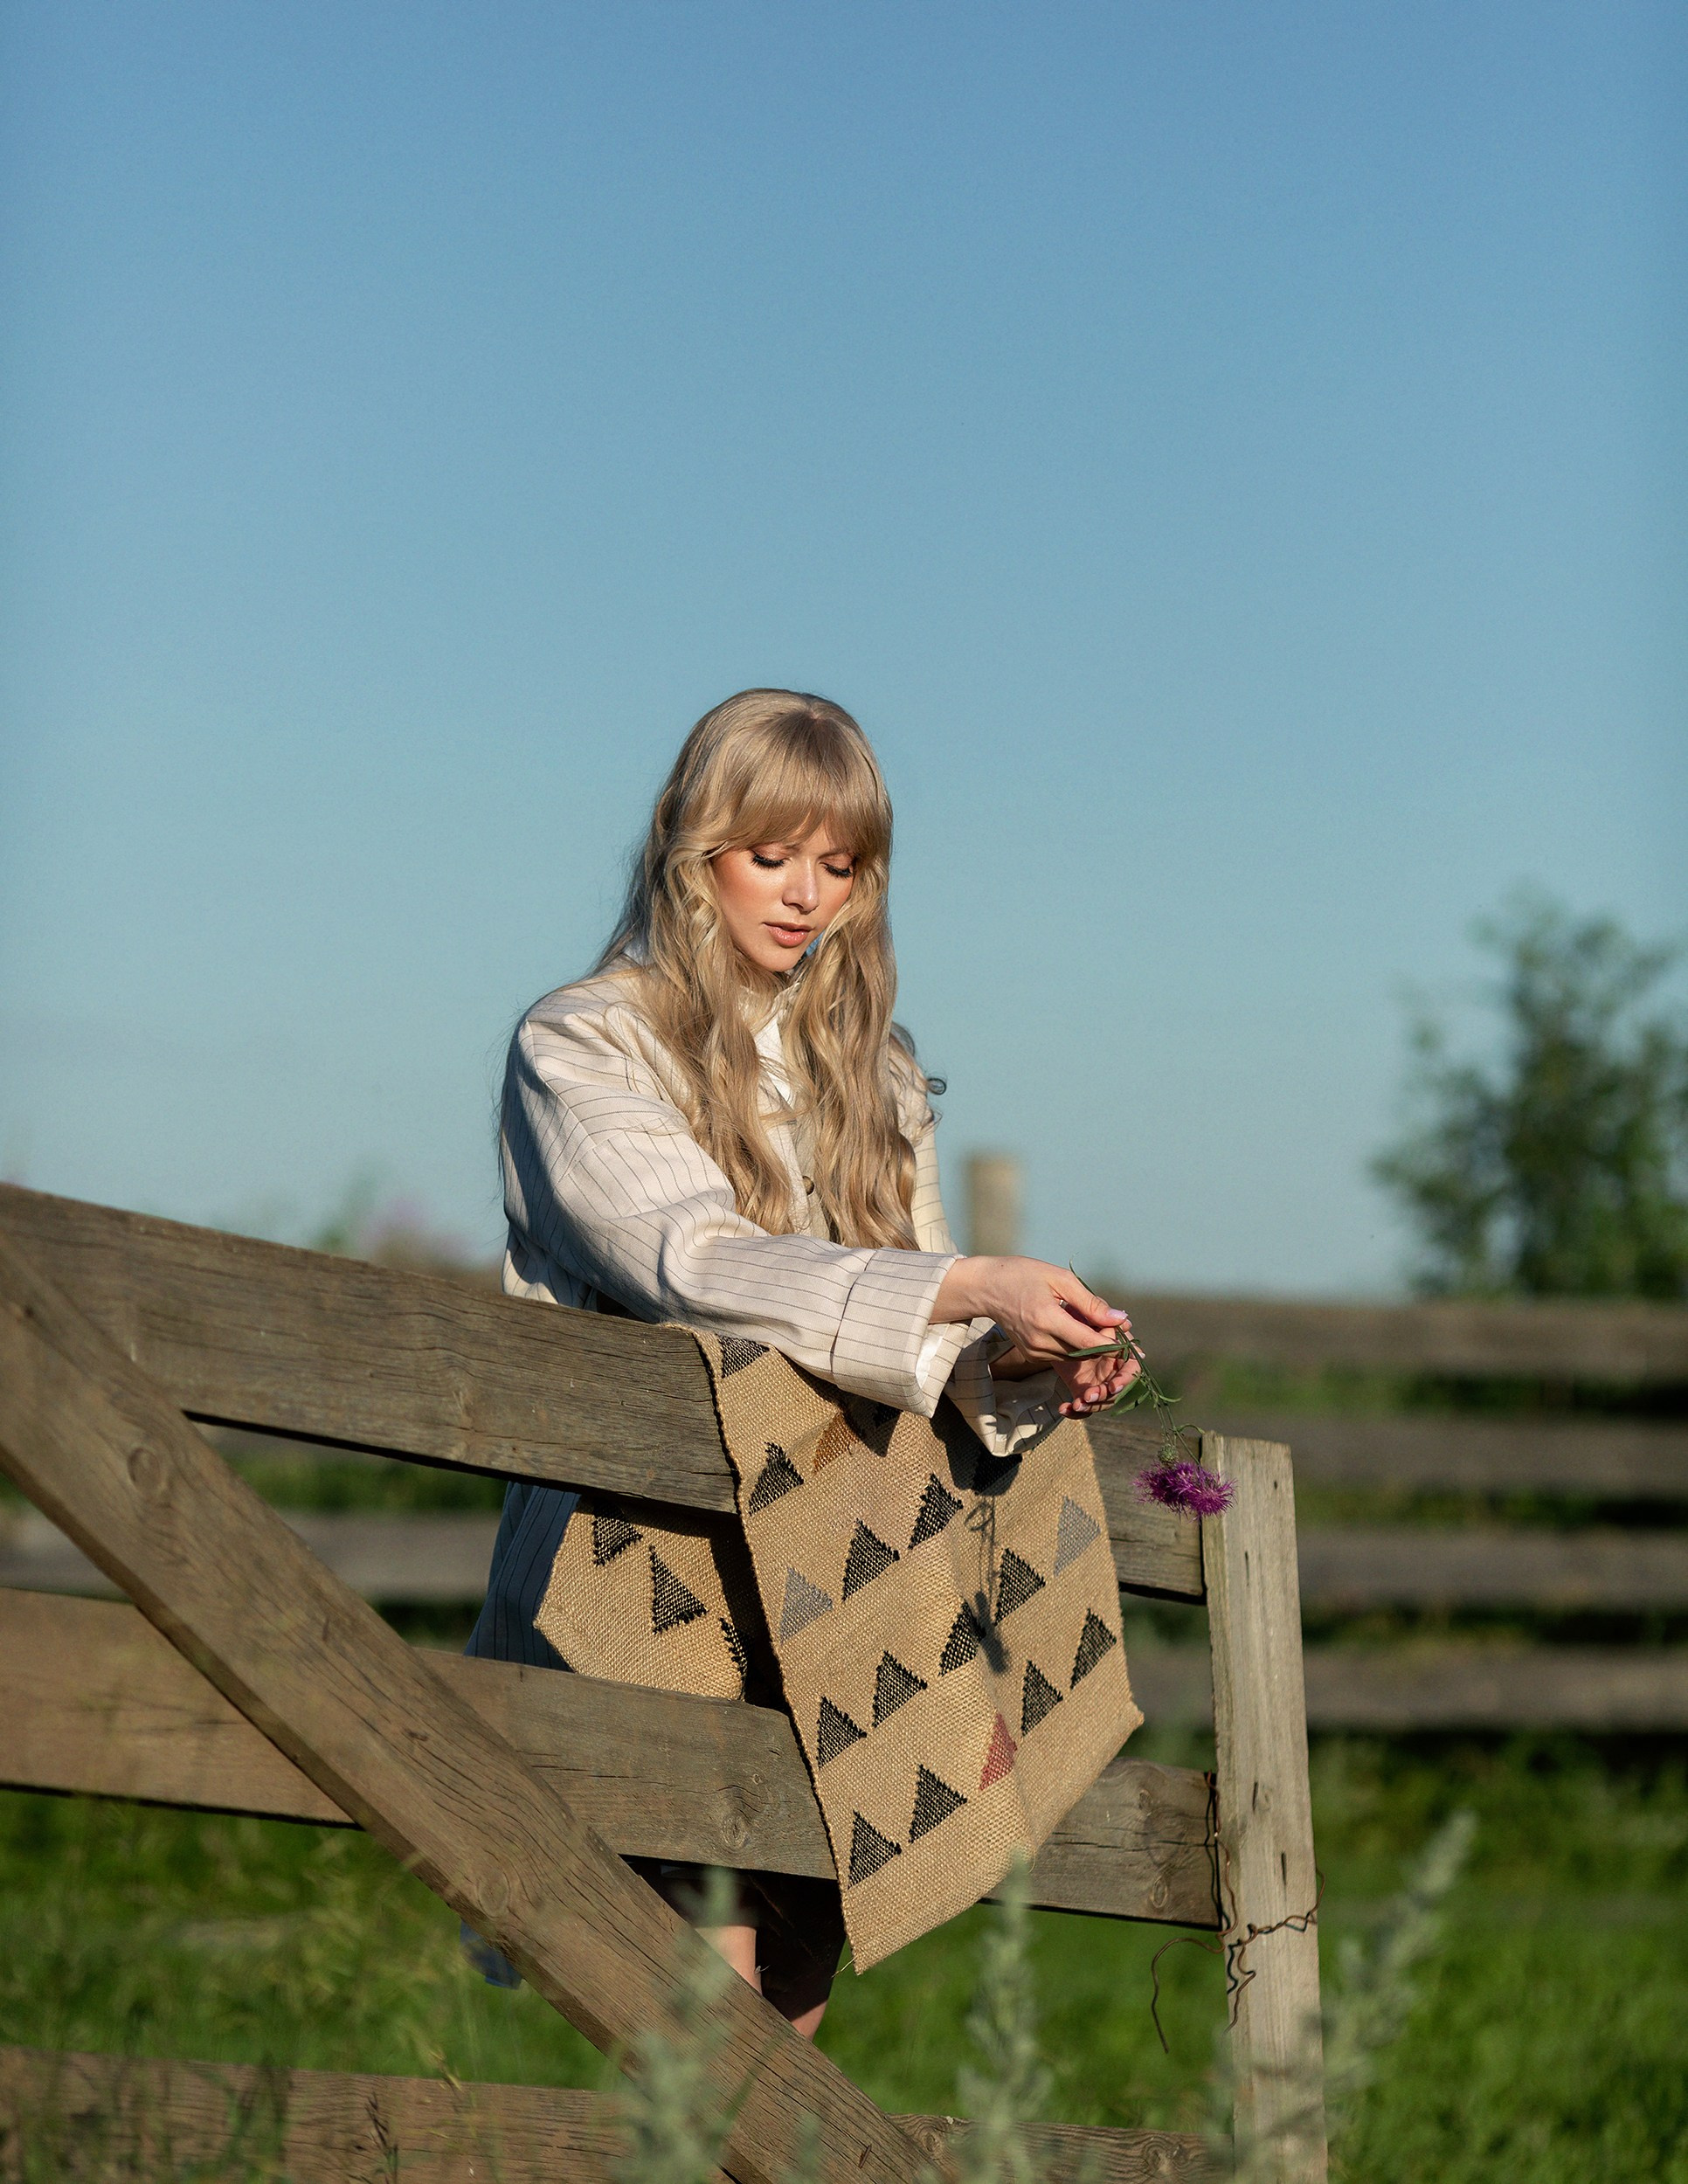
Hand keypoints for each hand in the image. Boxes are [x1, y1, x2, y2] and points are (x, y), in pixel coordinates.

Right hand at [932, 1257, 1141, 1418]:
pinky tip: (1073, 1325)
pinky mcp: (1032, 1355)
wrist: (986, 1288)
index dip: (1113, 1340)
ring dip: (1090, 1342)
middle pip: (1086, 1352)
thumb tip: (1120, 1318)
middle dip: (1104, 1340)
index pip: (1090, 1342)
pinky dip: (1074, 1343)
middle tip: (1112, 1322)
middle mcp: (1040, 1342)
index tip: (1126, 1331)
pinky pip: (1063, 1355)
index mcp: (1047, 1320)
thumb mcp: (1059, 1279)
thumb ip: (1090, 1302)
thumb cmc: (1022, 1275)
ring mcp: (1034, 1352)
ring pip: (1076, 1355)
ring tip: (1092, 1320)